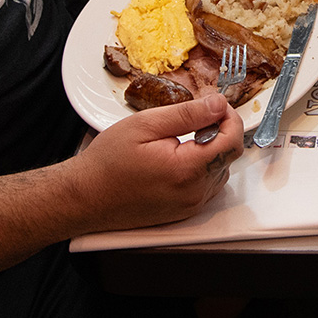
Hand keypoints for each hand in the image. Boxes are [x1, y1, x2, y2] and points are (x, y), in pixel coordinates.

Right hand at [68, 95, 243, 230]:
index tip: (216, 105)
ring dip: (211, 151)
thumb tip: (218, 104)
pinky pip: (207, 186)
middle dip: (219, 132)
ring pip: (220, 171)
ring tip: (183, 138)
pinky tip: (179, 157)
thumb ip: (188, 114)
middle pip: (228, 156)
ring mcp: (190, 206)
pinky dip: (202, 168)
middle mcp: (194, 193)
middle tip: (197, 116)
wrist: (85, 197)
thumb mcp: (146, 125)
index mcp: (187, 170)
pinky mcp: (184, 212)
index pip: (232, 141)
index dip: (230, 118)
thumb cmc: (108, 162)